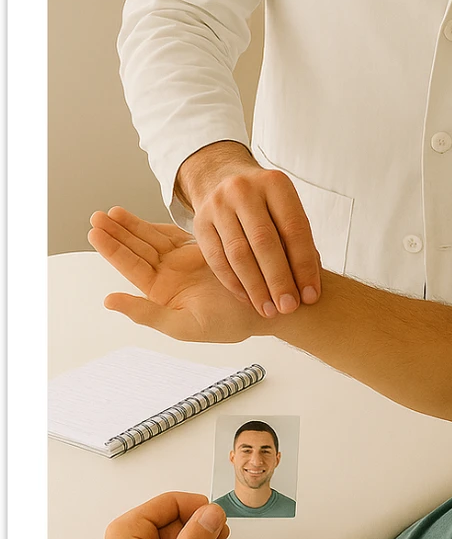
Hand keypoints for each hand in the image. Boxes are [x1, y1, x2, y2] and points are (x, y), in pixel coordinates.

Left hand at [89, 206, 274, 343]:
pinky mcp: (203, 248)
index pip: (132, 267)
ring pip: (152, 239)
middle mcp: (170, 276)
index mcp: (163, 294)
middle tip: (96, 216)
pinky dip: (156, 226)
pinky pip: (174, 234)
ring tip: (111, 213)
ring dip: (132, 226)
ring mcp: (185, 260)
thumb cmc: (230, 323)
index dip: (113, 249)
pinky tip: (140, 219)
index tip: (95, 232)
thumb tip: (109, 300)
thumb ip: (147, 313)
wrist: (268, 307)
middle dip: (116, 232)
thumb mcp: (185, 325)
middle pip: (137, 249)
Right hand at [177, 145, 321, 318]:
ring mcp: (218, 205)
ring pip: (238, 253)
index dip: (304, 265)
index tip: (311, 295)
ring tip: (269, 310)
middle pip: (264, 242)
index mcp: (275, 184)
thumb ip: (298, 241)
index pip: (294, 228)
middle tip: (289, 307)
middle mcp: (244, 190)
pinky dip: (234, 283)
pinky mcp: (199, 222)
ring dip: (256, 287)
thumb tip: (308, 286)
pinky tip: (247, 300)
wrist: (222, 179)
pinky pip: (217, 259)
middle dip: (279, 280)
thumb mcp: (285, 208)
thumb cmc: (264, 202)